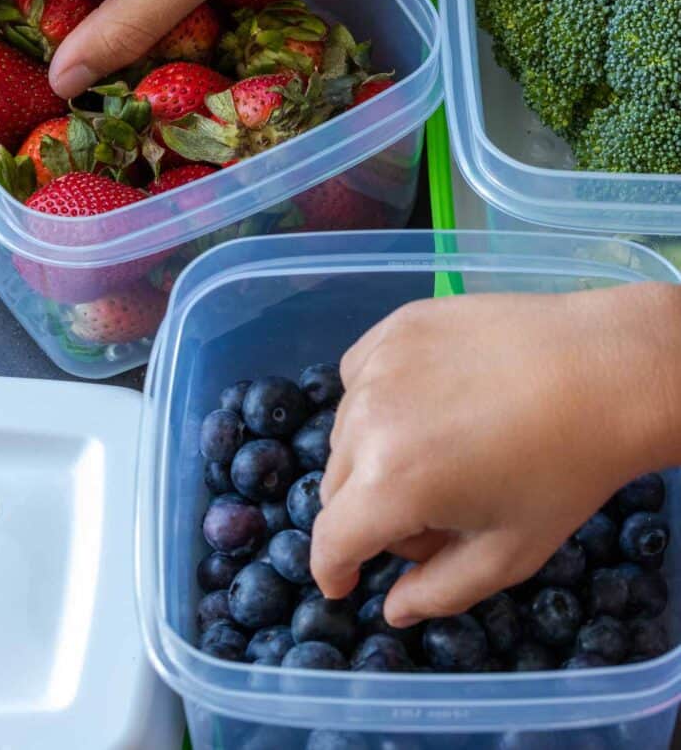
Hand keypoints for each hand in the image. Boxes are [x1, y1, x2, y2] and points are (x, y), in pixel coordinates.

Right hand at [311, 283, 680, 626]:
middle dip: (368, 512)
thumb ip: (440, 592)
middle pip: (336, 486)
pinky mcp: (397, 325)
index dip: (335, 570)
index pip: (329, 540)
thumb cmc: (563, 471)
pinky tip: (423, 399)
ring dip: (372, 453)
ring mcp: (380, 363)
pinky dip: (374, 396)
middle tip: (431, 512)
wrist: (604, 370)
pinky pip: (359, 374)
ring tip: (438, 450)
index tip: (347, 580)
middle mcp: (368, 419)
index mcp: (391, 484)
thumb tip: (392, 609)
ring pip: (346, 429)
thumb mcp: (509, 554)